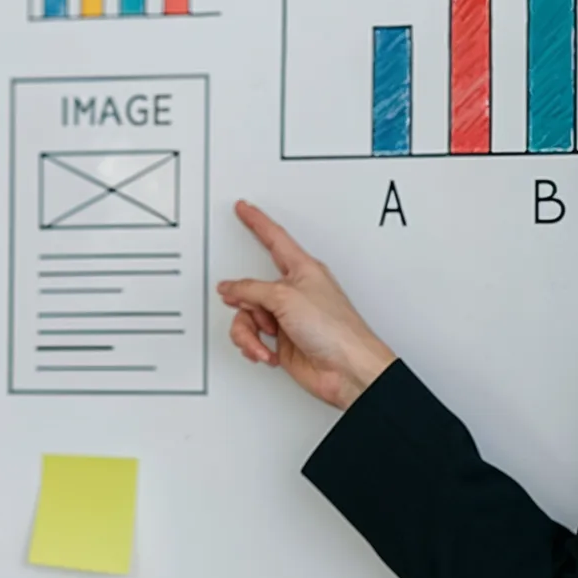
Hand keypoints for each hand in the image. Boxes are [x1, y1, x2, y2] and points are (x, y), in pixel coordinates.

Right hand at [216, 200, 396, 409]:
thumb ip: (252, 290)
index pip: (274, 238)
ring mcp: (287, 317)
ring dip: (250, 331)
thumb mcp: (285, 299)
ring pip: (248, 316)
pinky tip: (268, 351)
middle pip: (252, 286)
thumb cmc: (334, 329)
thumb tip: (231, 288)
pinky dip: (256, 345)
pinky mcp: (283, 340)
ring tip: (265, 338)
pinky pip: (253, 337)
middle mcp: (294, 291)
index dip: (257, 222)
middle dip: (244, 301)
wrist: (346, 369)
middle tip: (241, 305)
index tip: (244, 208)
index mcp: (302, 270)